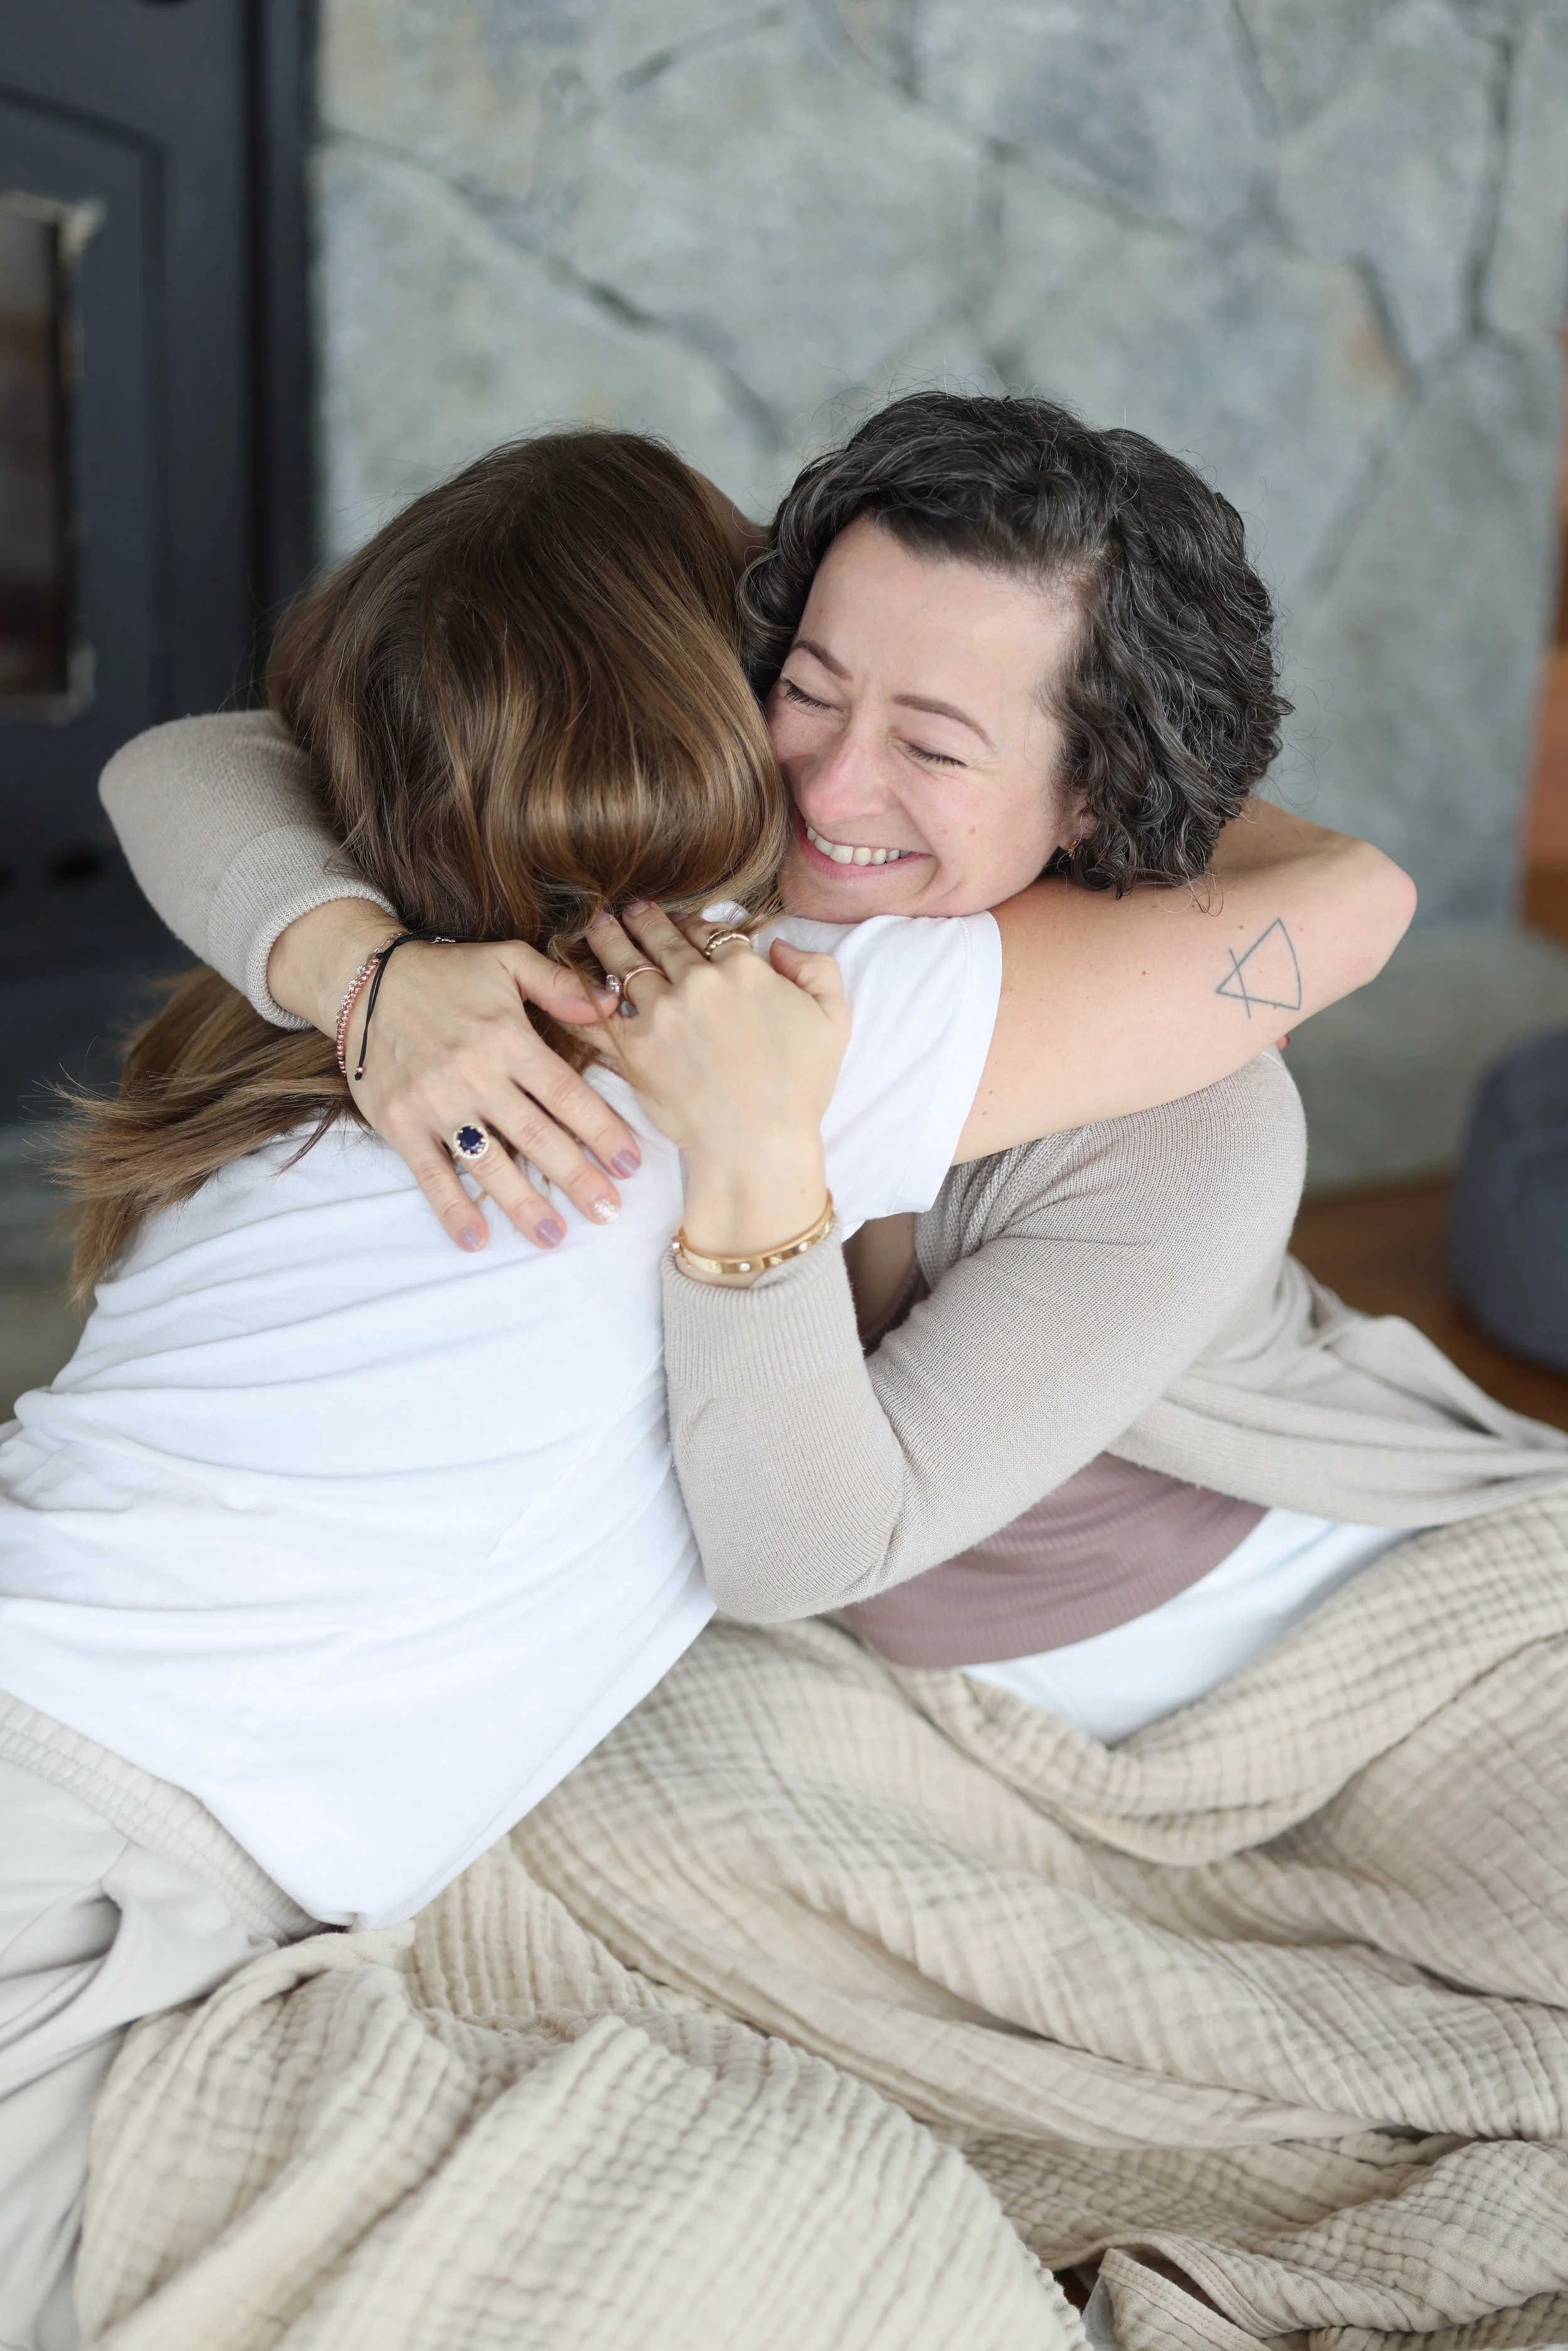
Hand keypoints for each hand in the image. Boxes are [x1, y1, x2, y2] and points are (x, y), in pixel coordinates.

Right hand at [266, 899, 642, 1251]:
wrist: (362, 979)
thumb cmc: (444, 973)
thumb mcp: (507, 959)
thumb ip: (559, 984)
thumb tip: (613, 1004)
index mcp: (508, 1038)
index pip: (566, 1094)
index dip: (602, 1131)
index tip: (631, 1165)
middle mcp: (475, 1074)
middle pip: (536, 1136)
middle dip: (576, 1178)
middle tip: (608, 1213)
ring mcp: (435, 1102)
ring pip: (488, 1162)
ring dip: (523, 1204)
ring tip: (554, 1236)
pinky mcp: (399, 1122)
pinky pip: (429, 1173)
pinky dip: (451, 1208)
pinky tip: (476, 1239)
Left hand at [587, 902, 849, 1274]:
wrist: (758, 1144)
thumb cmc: (799, 1089)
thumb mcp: (833, 1020)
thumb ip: (818, 969)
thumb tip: (779, 947)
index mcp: (744, 970)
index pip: (712, 931)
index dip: (697, 926)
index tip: (685, 924)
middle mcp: (698, 982)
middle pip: (662, 938)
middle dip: (644, 919)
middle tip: (631, 909)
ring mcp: (661, 1013)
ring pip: (625, 962)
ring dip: (608, 939)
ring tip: (597, 926)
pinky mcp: (633, 1048)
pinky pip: (598, 1012)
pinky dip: (580, 992)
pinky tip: (569, 979)